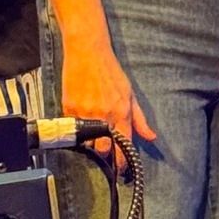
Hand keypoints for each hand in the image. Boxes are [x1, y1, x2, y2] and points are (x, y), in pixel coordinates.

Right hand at [58, 33, 155, 171]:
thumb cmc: (110, 71)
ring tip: (92, 134)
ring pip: (85, 142)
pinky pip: (72, 128)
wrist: (87, 52)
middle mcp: (103, 115)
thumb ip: (139, 119)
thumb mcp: (130, 94)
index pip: (123, 145)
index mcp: (120, 112)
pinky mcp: (68, 108)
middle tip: (105, 151)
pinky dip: (77, 128)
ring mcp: (84, 112)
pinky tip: (81, 120)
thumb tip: (151, 136)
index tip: (121, 167)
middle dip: (104, 153)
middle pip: (102, 149)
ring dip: (89, 142)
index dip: (122, 161)